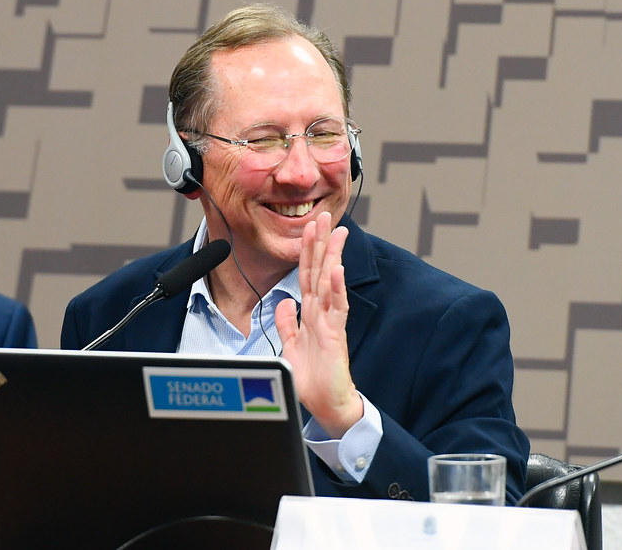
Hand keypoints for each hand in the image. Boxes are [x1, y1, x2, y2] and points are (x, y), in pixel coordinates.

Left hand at [276, 212, 363, 437]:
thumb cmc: (313, 379)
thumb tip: (284, 302)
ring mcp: (330, 322)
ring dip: (332, 256)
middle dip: (321, 242)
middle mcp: (321, 313)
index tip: (310, 225)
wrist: (326, 406)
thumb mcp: (291, 347)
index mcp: (309, 314)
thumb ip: (288, 324)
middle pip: (320, 271)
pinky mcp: (336, 336)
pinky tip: (337, 269)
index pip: (307, 274)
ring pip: (330, 283)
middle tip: (324, 214)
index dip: (306, 250)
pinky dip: (337, 288)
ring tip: (335, 232)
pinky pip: (337, 308)